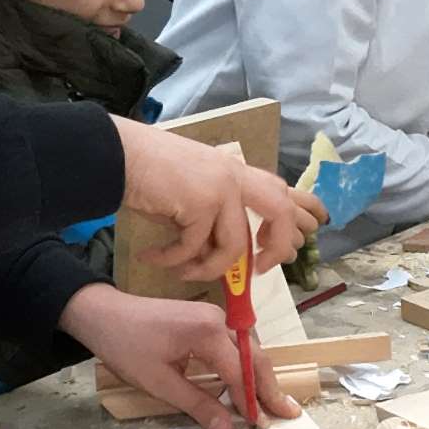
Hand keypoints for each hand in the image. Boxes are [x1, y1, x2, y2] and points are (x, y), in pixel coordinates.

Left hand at [59, 285, 299, 428]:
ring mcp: (213, 316)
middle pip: (255, 357)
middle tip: (288, 414)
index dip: (252, 402)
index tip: (262, 426)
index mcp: (208, 332)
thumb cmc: (126, 346)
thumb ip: (196, 405)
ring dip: (259, 377)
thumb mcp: (159, 382)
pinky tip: (246, 384)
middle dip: (270, 388)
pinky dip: (244, 365)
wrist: (102, 313)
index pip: (241, 373)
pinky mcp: (205, 319)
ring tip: (272, 403)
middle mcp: (218, 319)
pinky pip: (234, 344)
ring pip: (248, 349)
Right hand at [112, 121, 317, 282]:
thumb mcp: (193, 191)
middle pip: (280, 210)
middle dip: (279, 245)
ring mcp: (220, 186)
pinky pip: (196, 248)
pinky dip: (175, 261)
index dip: (304, 209)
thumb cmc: (148, 174)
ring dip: (210, 269)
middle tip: (262, 270)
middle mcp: (235, 175)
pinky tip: (155, 259)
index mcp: (236, 171)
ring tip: (184, 273)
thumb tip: (230, 252)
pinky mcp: (200, 202)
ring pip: (236, 245)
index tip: (311, 230)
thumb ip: (217, 214)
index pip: (283, 188)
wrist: (117, 156)